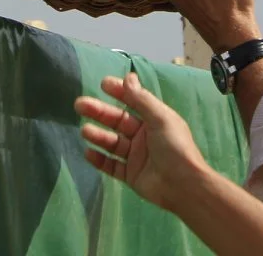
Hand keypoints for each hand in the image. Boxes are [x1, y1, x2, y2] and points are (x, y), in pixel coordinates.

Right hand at [76, 71, 211, 210]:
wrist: (183, 185)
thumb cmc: (174, 147)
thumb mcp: (160, 118)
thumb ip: (142, 100)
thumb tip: (128, 77)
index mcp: (153, 120)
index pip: (133, 102)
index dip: (119, 92)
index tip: (103, 84)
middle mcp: (143, 136)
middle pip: (117, 121)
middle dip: (99, 112)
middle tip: (80, 104)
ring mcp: (136, 156)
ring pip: (112, 143)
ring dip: (98, 136)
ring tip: (85, 131)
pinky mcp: (130, 174)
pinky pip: (111, 165)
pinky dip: (99, 160)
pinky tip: (88, 153)